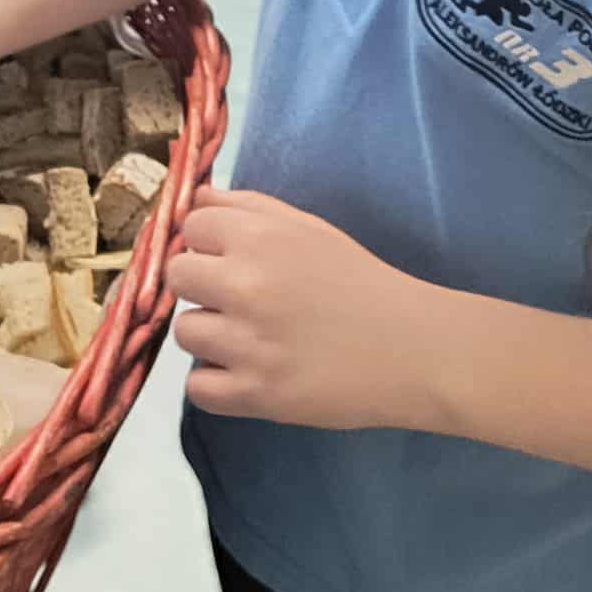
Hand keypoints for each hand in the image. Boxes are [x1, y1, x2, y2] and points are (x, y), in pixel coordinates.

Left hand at [169, 188, 439, 432]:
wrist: (414, 348)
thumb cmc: (361, 282)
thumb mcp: (309, 228)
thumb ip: (248, 206)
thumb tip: (193, 197)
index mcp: (260, 237)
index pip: (191, 226)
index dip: (210, 242)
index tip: (233, 259)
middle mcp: (247, 285)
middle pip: (177, 276)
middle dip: (201, 286)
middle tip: (237, 301)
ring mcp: (248, 344)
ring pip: (183, 331)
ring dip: (210, 336)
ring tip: (249, 339)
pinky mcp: (257, 394)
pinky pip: (197, 386)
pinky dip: (216, 382)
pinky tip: (246, 372)